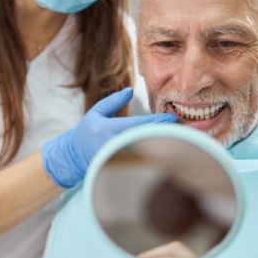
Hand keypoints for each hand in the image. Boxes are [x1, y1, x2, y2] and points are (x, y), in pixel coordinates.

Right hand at [42, 88, 176, 187]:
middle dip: (164, 134)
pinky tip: (165, 148)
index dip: (158, 122)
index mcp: (109, 129)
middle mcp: (115, 145)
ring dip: (162, 144)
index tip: (173, 118)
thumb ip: (114, 101)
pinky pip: (141, 158)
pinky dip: (154, 153)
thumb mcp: (97, 112)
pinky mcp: (121, 166)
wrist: (74, 156)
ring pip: (146, 150)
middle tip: (182, 129)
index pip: (139, 125)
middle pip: (147, 139)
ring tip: (178, 138)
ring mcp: (119, 158)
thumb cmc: (86, 131)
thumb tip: (130, 90)